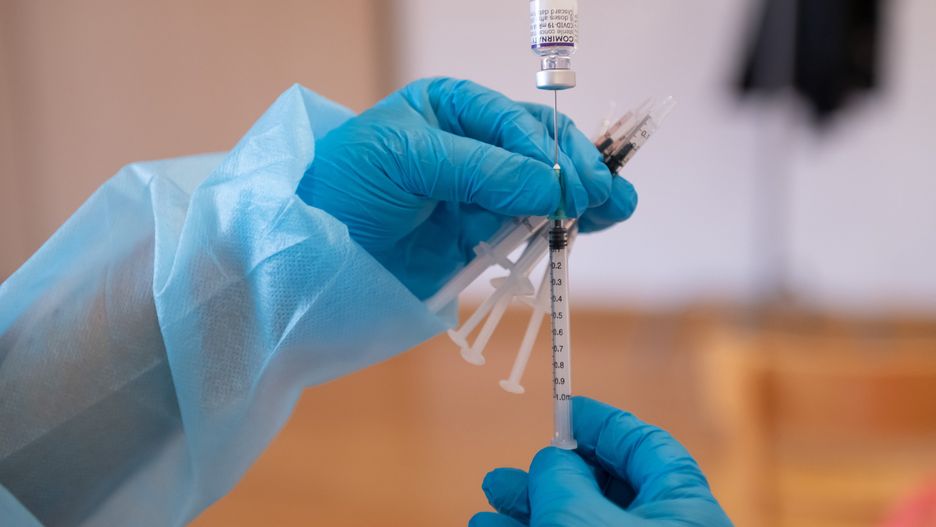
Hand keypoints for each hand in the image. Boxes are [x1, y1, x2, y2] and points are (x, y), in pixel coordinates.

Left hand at [297, 78, 636, 298]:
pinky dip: (555, 230)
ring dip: (578, 200)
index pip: (515, 122)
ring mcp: (477, 192)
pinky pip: (525, 229)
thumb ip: (484, 172)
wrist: (311, 249)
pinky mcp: (477, 235)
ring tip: (614, 210)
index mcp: (452, 108)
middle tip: (606, 196)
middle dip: (576, 170)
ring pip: (542, 191)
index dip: (549, 150)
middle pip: (540, 152)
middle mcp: (471, 146)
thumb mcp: (409, 160)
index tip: (573, 182)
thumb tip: (556, 187)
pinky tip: (588, 228)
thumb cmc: (345, 184)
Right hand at [470, 397, 732, 526]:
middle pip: (605, 491)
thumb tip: (554, 460)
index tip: (565, 409)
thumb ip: (564, 477)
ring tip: (489, 506)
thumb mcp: (582, 518)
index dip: (603, 424)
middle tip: (510, 472)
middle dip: (550, 477)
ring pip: (579, 526)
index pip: (646, 448)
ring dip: (530, 513)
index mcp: (683, 508)